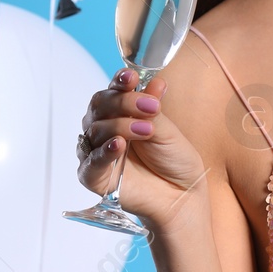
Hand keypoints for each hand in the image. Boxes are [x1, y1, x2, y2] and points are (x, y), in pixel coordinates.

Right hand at [78, 67, 209, 231]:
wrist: (181, 193)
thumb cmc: (173, 160)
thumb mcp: (167, 129)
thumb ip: (153, 109)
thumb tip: (155, 82)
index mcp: (121, 113)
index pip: (113, 90)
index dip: (120, 81)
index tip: (131, 77)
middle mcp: (105, 129)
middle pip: (100, 106)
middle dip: (124, 102)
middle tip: (150, 107)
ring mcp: (96, 152)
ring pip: (96, 130)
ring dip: (122, 126)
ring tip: (147, 130)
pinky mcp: (93, 176)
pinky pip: (91, 162)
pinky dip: (103, 151)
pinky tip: (118, 144)